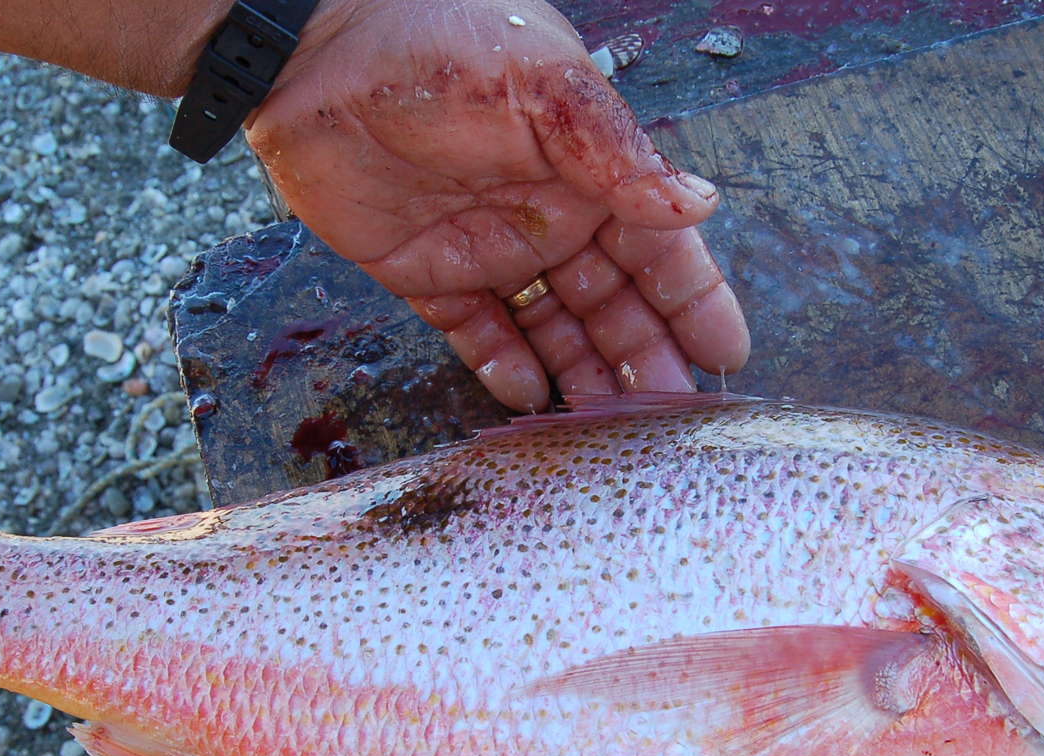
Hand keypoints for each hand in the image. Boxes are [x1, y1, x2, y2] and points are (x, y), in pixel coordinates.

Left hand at [246, 0, 750, 411]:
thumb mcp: (544, 88)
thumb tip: (698, 205)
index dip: (693, 303)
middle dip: (644, 359)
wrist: (319, 46)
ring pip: (552, 328)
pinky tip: (527, 398)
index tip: (724, 356)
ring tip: (602, 427)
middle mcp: (548, 216)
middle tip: (668, 420)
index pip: (659, 250)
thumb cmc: (442, 39)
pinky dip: (502, 366)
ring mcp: (487, 248)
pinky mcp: (424, 273)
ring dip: (581, 374)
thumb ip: (618, 155)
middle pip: (613, 303)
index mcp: (590, 172)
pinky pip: (475, 332)